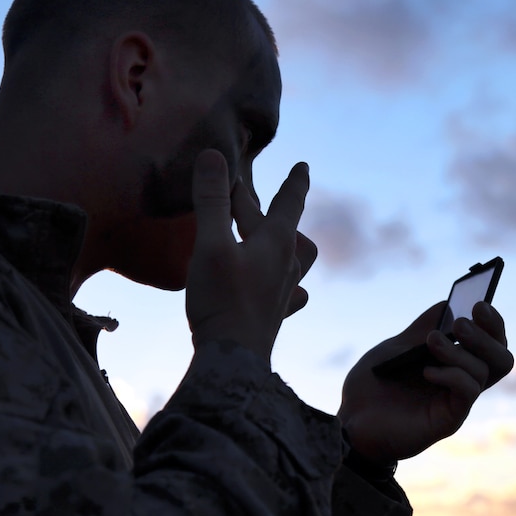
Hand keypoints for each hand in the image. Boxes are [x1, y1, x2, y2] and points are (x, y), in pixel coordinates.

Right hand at [185, 149, 311, 361]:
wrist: (234, 359)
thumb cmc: (222, 299)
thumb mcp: (211, 244)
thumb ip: (211, 201)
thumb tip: (214, 156)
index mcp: (277, 242)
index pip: (290, 202)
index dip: (295, 182)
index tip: (304, 166)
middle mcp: (287, 265)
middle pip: (285, 229)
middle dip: (270, 208)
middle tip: (248, 197)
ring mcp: (284, 291)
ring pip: (294, 260)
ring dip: (284, 244)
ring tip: (276, 239)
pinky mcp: (274, 315)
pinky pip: (289, 293)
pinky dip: (285, 283)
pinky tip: (287, 290)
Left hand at [339, 301, 513, 463]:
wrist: (351, 421)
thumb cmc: (372, 387)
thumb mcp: (395, 349)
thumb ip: (422, 329)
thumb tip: (448, 304)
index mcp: (454, 363)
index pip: (491, 342)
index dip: (492, 323)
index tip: (479, 304)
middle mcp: (462, 382)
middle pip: (501, 358)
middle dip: (488, 334)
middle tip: (462, 323)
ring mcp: (457, 401)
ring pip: (484, 371)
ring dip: (459, 350)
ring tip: (431, 341)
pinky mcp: (449, 420)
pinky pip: (468, 392)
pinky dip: (451, 374)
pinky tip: (426, 371)